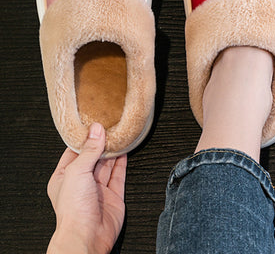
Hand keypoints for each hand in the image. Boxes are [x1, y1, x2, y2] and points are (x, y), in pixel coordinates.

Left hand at [47, 123, 126, 253]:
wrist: (87, 237)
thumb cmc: (73, 210)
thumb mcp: (76, 172)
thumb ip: (89, 150)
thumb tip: (96, 129)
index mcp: (64, 178)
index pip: (74, 152)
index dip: (84, 138)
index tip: (94, 122)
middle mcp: (80, 183)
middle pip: (92, 157)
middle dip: (100, 142)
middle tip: (109, 125)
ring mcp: (97, 190)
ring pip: (106, 165)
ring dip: (112, 150)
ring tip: (118, 133)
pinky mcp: (113, 196)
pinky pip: (118, 175)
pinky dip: (122, 162)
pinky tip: (125, 150)